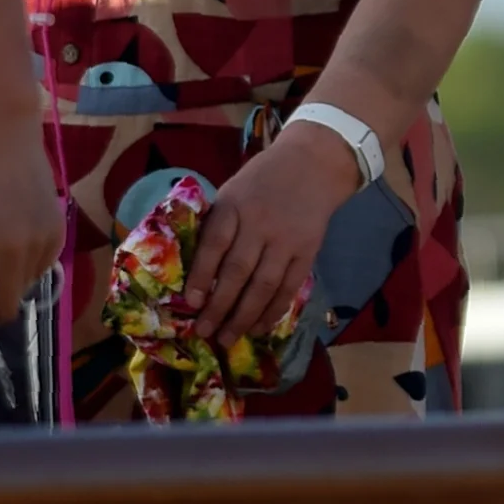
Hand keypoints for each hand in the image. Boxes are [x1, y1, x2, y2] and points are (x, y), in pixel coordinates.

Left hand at [184, 120, 360, 348]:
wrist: (315, 165)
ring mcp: (286, 240)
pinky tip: (258, 327)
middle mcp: (260, 224)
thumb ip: (218, 225)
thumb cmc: (263, 180)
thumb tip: (197, 272)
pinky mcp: (308, 252)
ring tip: (227, 338)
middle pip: (237, 271)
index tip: (189, 303)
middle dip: (219, 306)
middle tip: (204, 332)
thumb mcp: (233, 191)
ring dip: (243, 316)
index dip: (200, 276)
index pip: (214, 245)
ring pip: (263, 285)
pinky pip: (288, 287)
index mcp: (234, 206)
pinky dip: (273, 310)